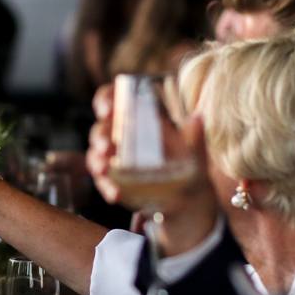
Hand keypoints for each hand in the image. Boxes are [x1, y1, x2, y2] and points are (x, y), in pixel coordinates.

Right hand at [87, 83, 216, 252]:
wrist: (187, 196)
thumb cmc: (187, 163)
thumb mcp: (193, 150)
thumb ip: (194, 136)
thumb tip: (198, 118)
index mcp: (136, 116)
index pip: (112, 99)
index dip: (105, 100)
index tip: (107, 110)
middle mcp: (120, 135)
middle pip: (101, 129)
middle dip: (100, 136)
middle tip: (107, 147)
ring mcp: (114, 158)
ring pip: (96, 155)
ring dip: (96, 161)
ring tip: (103, 170)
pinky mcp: (113, 180)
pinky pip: (103, 181)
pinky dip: (107, 187)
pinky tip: (116, 194)